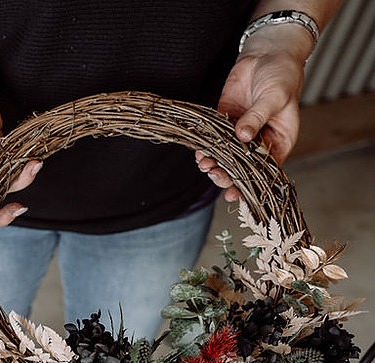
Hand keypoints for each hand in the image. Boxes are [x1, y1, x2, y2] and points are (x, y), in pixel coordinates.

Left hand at [196, 27, 310, 201]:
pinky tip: (199, 152)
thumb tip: (242, 136)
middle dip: (227, 174)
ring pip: (226, 154)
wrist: (268, 51)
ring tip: (204, 165)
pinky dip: (205, 146)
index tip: (235, 194)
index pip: (265, 169)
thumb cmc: (282, 74)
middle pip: (242, 166)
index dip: (250, 184)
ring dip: (214, 162)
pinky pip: (214, 137)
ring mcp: (241, 130)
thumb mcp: (275, 97)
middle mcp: (259, 139)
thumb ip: (257, 118)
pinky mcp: (225, 118)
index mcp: (280, 140)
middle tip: (215, 176)